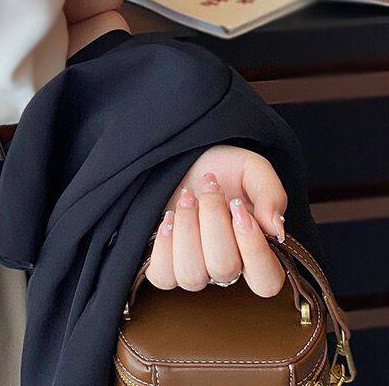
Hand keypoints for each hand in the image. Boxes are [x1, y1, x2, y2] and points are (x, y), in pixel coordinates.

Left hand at [146, 145, 286, 296]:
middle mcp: (228, 268)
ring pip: (191, 276)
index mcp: (257, 252)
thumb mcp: (254, 171)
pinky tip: (169, 218)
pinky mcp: (166, 265)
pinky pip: (162, 276)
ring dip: (186, 229)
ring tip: (187, 197)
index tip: (237, 207)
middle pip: (224, 269)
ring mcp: (196, 269)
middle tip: (210, 186)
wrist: (189, 159)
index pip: (266, 281)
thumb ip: (270, 195)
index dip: (253, 248)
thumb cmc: (225, 169)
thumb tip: (277, 229)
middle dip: (213, 220)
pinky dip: (164, 246)